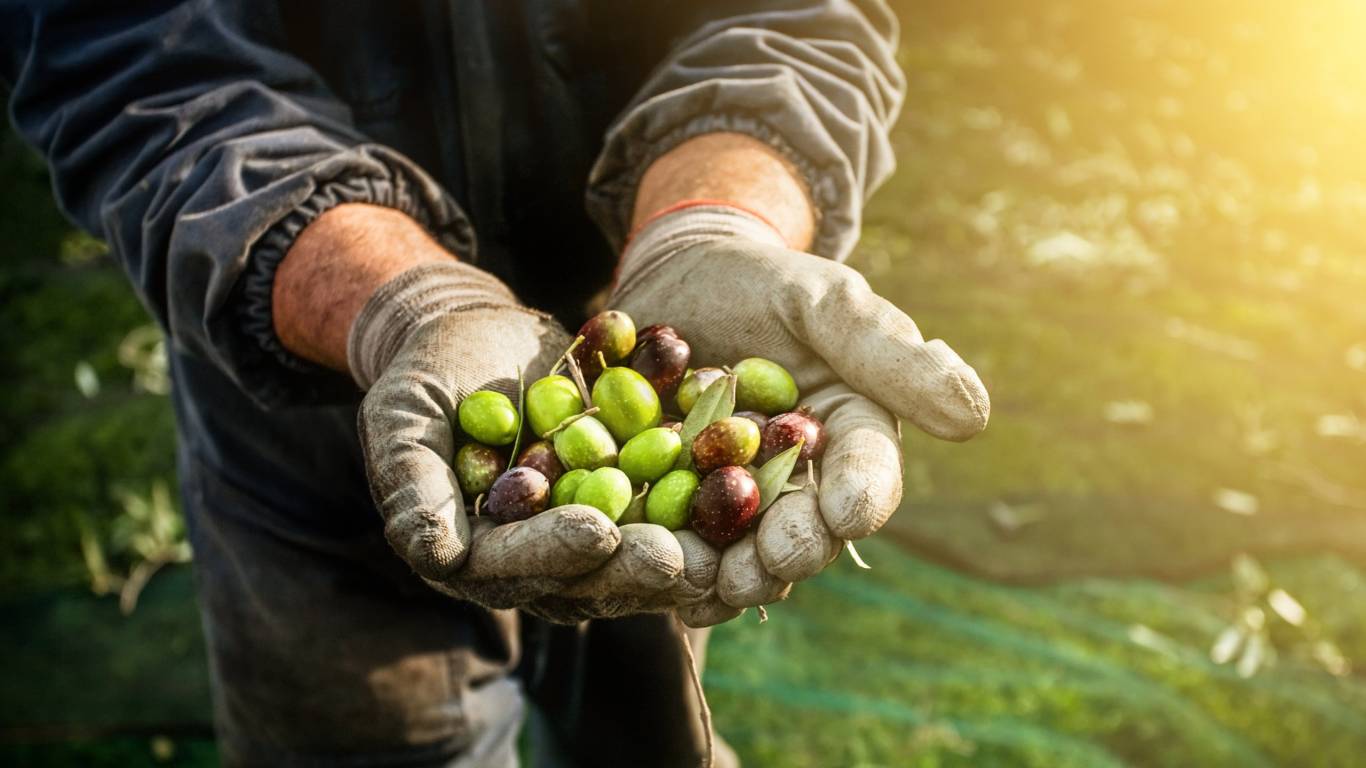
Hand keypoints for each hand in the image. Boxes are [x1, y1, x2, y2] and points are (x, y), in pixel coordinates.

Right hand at [354, 261, 695, 621]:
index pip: (514, 565)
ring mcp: (590, 531)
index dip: (553, 552)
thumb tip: (432, 552)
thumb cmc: (428, 373)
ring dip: (687, 550)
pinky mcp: (633, 501)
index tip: (594, 533)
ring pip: (641, 553)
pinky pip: (674, 508)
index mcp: (475, 553)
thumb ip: (411, 482)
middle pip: (589, 574)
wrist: (479, 334)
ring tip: (729, 542)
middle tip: (680, 558)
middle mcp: (537, 557)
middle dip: (634, 566)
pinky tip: (752, 492)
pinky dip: (711, 503)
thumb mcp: (403, 415)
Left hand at [610, 205, 989, 624]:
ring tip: (715, 583)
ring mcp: (736, 498)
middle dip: (794, 550)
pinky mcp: (676, 502)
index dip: (862, 496)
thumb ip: (886, 352)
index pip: (868, 471)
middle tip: (774, 563)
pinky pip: (679, 542)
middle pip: (807, 528)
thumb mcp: (822, 300)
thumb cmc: (761, 280)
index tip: (848, 514)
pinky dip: (670, 563)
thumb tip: (973, 416)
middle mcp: (801, 479)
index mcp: (850, 432)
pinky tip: (658, 577)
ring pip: (744, 551)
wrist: (676, 278)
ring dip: (733, 574)